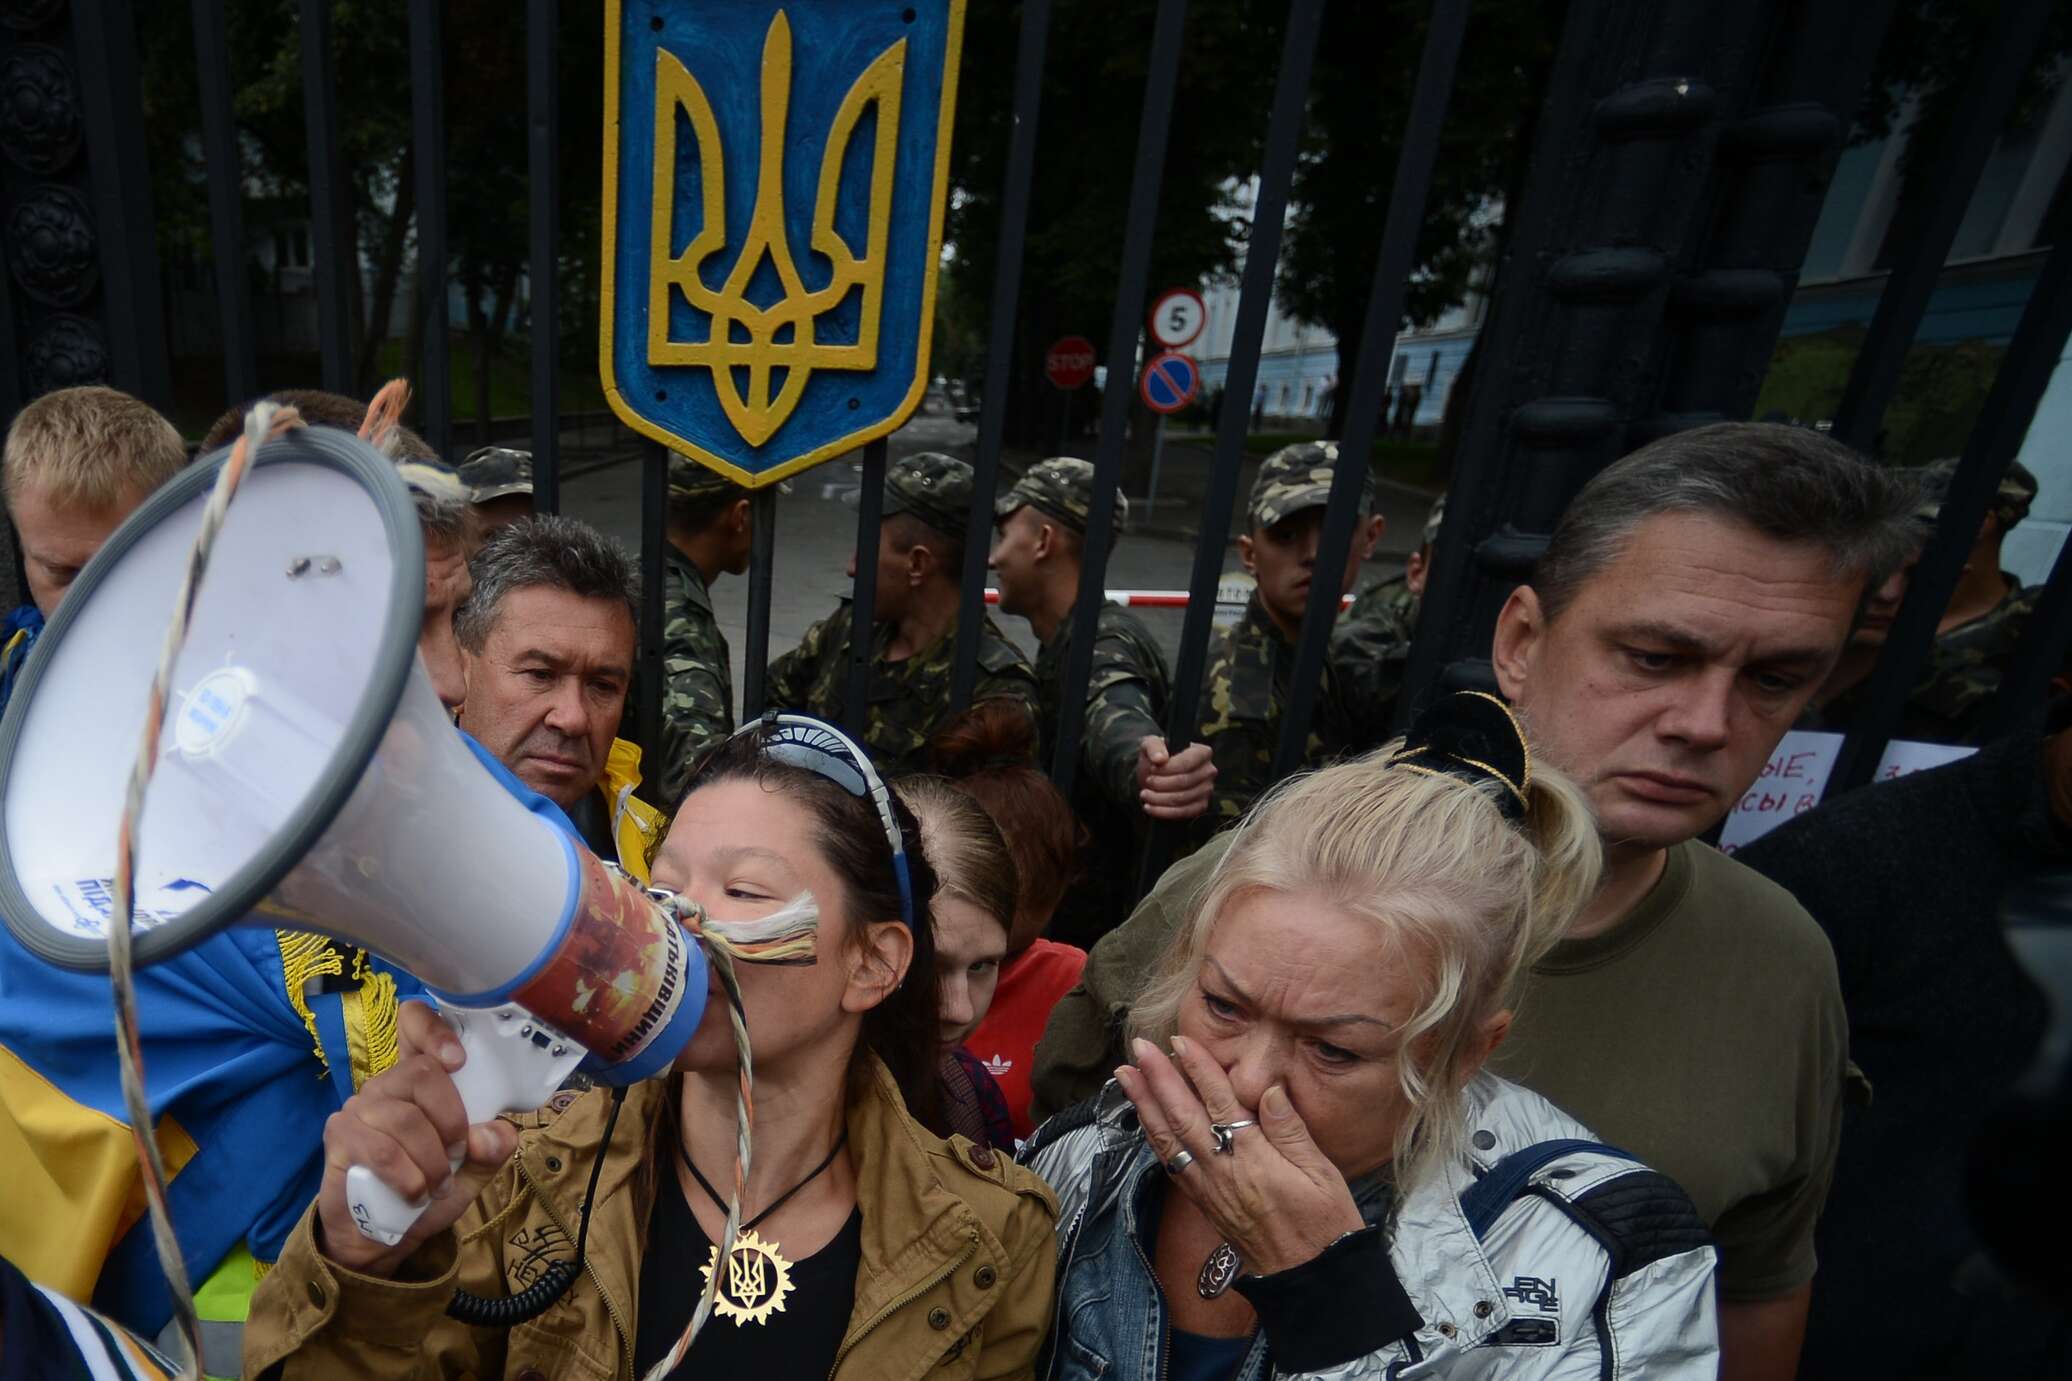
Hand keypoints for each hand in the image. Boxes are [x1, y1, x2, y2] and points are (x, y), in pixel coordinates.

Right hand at [315, 1002, 517, 1276]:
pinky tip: (415, 1194)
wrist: (381, 1236)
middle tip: (458, 1153)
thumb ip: (491, 1149)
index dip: (433, 1030)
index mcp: (418, 1080)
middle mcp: (386, 1085)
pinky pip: (380, 1150)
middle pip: (421, 1073)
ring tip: (438, 1186)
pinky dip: (409, 1176)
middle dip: (451, 1119)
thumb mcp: (473, 1171)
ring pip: (405, 1118)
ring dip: (432, 1160)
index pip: (413, 1025)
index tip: (458, 1060)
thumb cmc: (428, 1190)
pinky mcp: (340, 1138)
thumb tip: (493, 1134)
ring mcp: (358, 1108)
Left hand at [1116, 1036, 1363, 1276]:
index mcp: (1255, 1158)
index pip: (1220, 1103)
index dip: (1198, 1069)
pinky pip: (1171, 1165)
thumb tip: (1268, 1089)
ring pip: (1168, 1140)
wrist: (1311, 1280)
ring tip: (1125, 1076)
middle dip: (1158, 1079)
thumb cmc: (1325, 1225)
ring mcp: (1209, 1190)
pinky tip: (1144, 1121)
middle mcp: (1224, 1172)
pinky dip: (1153, 1138)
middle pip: (1183, 1117)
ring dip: (1144, 1105)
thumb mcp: (1322, 1174)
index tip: (1179, 1042)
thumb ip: (1291, 1130)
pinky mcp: (1205, 1204)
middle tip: (1139, 1048)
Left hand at [1137, 737, 1216, 819]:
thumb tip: (1160, 758)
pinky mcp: (1201, 806)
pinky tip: (1150, 807)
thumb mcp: (1151, 745)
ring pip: (1183, 799)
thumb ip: (1154, 747)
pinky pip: (1184, 812)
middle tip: (1147, 782)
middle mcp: (1208, 771)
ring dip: (1159, 799)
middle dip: (1161, 784)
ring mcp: (1207, 790)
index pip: (1187, 762)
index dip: (1168, 768)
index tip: (1152, 769)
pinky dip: (1164, 812)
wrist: (1155, 774)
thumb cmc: (1157, 757)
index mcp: (1202, 752)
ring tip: (1144, 795)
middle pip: (1185, 781)